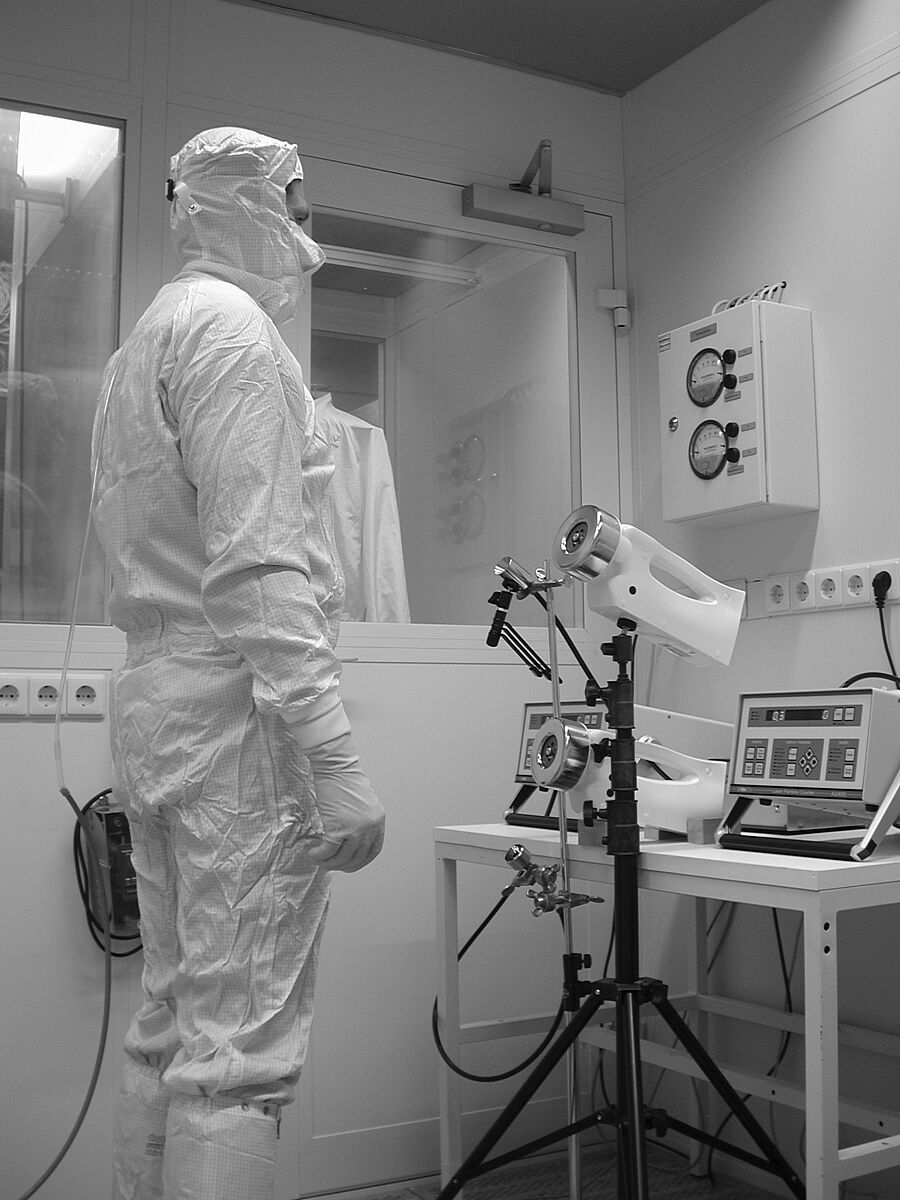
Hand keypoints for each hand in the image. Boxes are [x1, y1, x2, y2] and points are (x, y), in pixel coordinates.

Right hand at [305, 730, 384, 871]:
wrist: (335, 768)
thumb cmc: (345, 780)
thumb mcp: (363, 802)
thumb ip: (362, 820)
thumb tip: (351, 838)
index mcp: (378, 821)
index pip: (374, 850)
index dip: (360, 860)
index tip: (349, 864)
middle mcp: (370, 827)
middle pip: (357, 857)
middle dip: (342, 865)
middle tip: (330, 864)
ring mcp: (356, 829)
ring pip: (342, 858)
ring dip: (328, 862)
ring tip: (318, 858)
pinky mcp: (338, 828)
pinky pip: (328, 850)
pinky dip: (319, 855)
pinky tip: (313, 853)